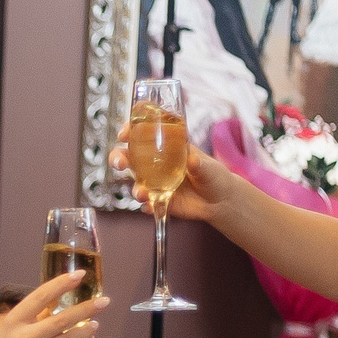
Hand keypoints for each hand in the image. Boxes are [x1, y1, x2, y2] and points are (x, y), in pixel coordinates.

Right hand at [0, 275, 101, 337]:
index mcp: (13, 321)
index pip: (41, 296)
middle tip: (104, 301)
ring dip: (87, 329)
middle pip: (62, 319)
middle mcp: (24, 337)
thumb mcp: (8, 331)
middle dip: (87, 308)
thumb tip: (57, 302)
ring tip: (96, 322)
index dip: (62, 284)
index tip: (80, 275)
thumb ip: (31, 318)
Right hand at [105, 143, 239, 223]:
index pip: (141, 133)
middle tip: (120, 163)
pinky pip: (147, 203)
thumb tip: (192, 160)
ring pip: (135, 182)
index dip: (129, 131)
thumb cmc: (214, 175)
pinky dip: (146, 205)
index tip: (124, 134)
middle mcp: (155, 163)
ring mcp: (155, 182)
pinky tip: (151, 207)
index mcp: (166, 146)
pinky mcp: (158, 199)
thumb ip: (199, 164)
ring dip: (134, 188)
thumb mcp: (209, 166)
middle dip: (118, 158)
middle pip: (128, 157)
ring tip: (142, 194)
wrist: (219, 201)